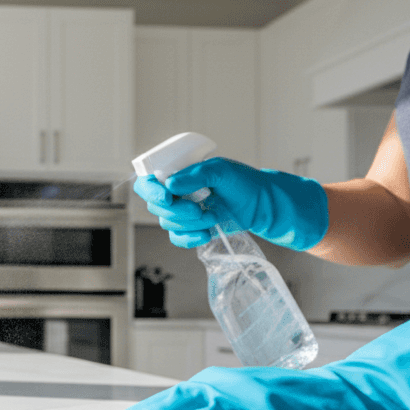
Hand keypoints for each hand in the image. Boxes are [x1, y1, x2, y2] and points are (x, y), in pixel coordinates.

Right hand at [134, 157, 328, 249]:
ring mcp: (181, 212)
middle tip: (199, 208)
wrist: (263, 206)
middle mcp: (175, 193)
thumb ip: (195, 175)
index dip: (149, 189)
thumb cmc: (244, 183)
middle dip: (176, 211)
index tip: (166, 195)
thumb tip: (170, 184)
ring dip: (189, 223)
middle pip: (155, 206)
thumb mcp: (222, 170)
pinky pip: (177, 239)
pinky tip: (205, 234)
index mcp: (177, 174)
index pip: (146, 181)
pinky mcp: (190, 230)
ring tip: (212, 216)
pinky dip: (189, 239)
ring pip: (166, 223)